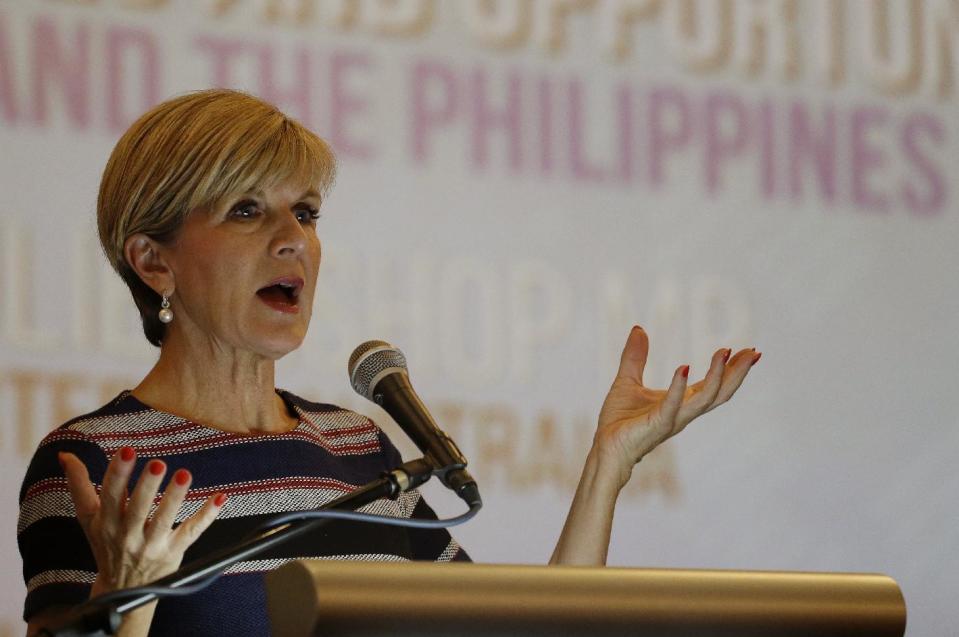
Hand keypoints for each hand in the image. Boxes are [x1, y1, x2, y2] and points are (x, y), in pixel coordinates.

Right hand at [58, 448, 225, 596]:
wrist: (124, 589)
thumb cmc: (107, 543)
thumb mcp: (89, 518)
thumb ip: (79, 485)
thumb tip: (65, 455)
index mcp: (106, 523)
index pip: (110, 496)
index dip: (118, 474)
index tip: (128, 450)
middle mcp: (127, 535)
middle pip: (137, 509)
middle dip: (147, 486)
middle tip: (158, 463)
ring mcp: (152, 546)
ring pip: (164, 521)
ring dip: (175, 498)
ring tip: (184, 474)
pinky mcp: (174, 552)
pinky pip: (191, 533)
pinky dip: (207, 516)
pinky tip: (220, 498)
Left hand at [594, 326, 759, 487]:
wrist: (604, 447)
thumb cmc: (619, 420)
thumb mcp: (627, 379)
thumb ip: (635, 356)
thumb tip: (638, 328)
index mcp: (681, 402)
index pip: (713, 384)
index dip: (731, 368)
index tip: (748, 350)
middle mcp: (683, 412)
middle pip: (719, 393)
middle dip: (737, 373)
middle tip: (753, 352)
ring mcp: (673, 419)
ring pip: (705, 399)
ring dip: (717, 376)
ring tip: (724, 353)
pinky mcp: (657, 424)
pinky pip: (672, 405)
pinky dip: (678, 386)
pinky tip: (684, 367)